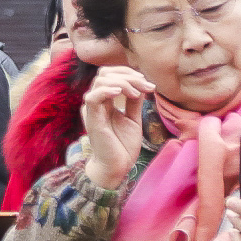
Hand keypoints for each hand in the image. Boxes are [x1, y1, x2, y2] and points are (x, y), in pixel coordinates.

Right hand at [80, 66, 153, 189]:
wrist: (117, 166)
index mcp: (105, 101)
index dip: (129, 73)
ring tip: (136, 93)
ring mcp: (93, 109)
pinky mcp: (92, 119)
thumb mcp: (133, 119)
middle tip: (145, 85)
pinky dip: (106, 90)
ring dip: (122, 82)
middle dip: (127, 74)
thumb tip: (142, 84)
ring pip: (100, 81)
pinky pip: (92, 97)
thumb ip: (134, 102)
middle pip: (104, 73)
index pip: (111, 75)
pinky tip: (120, 92)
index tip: (148, 85)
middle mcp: (97, 102)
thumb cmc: (122, 146)